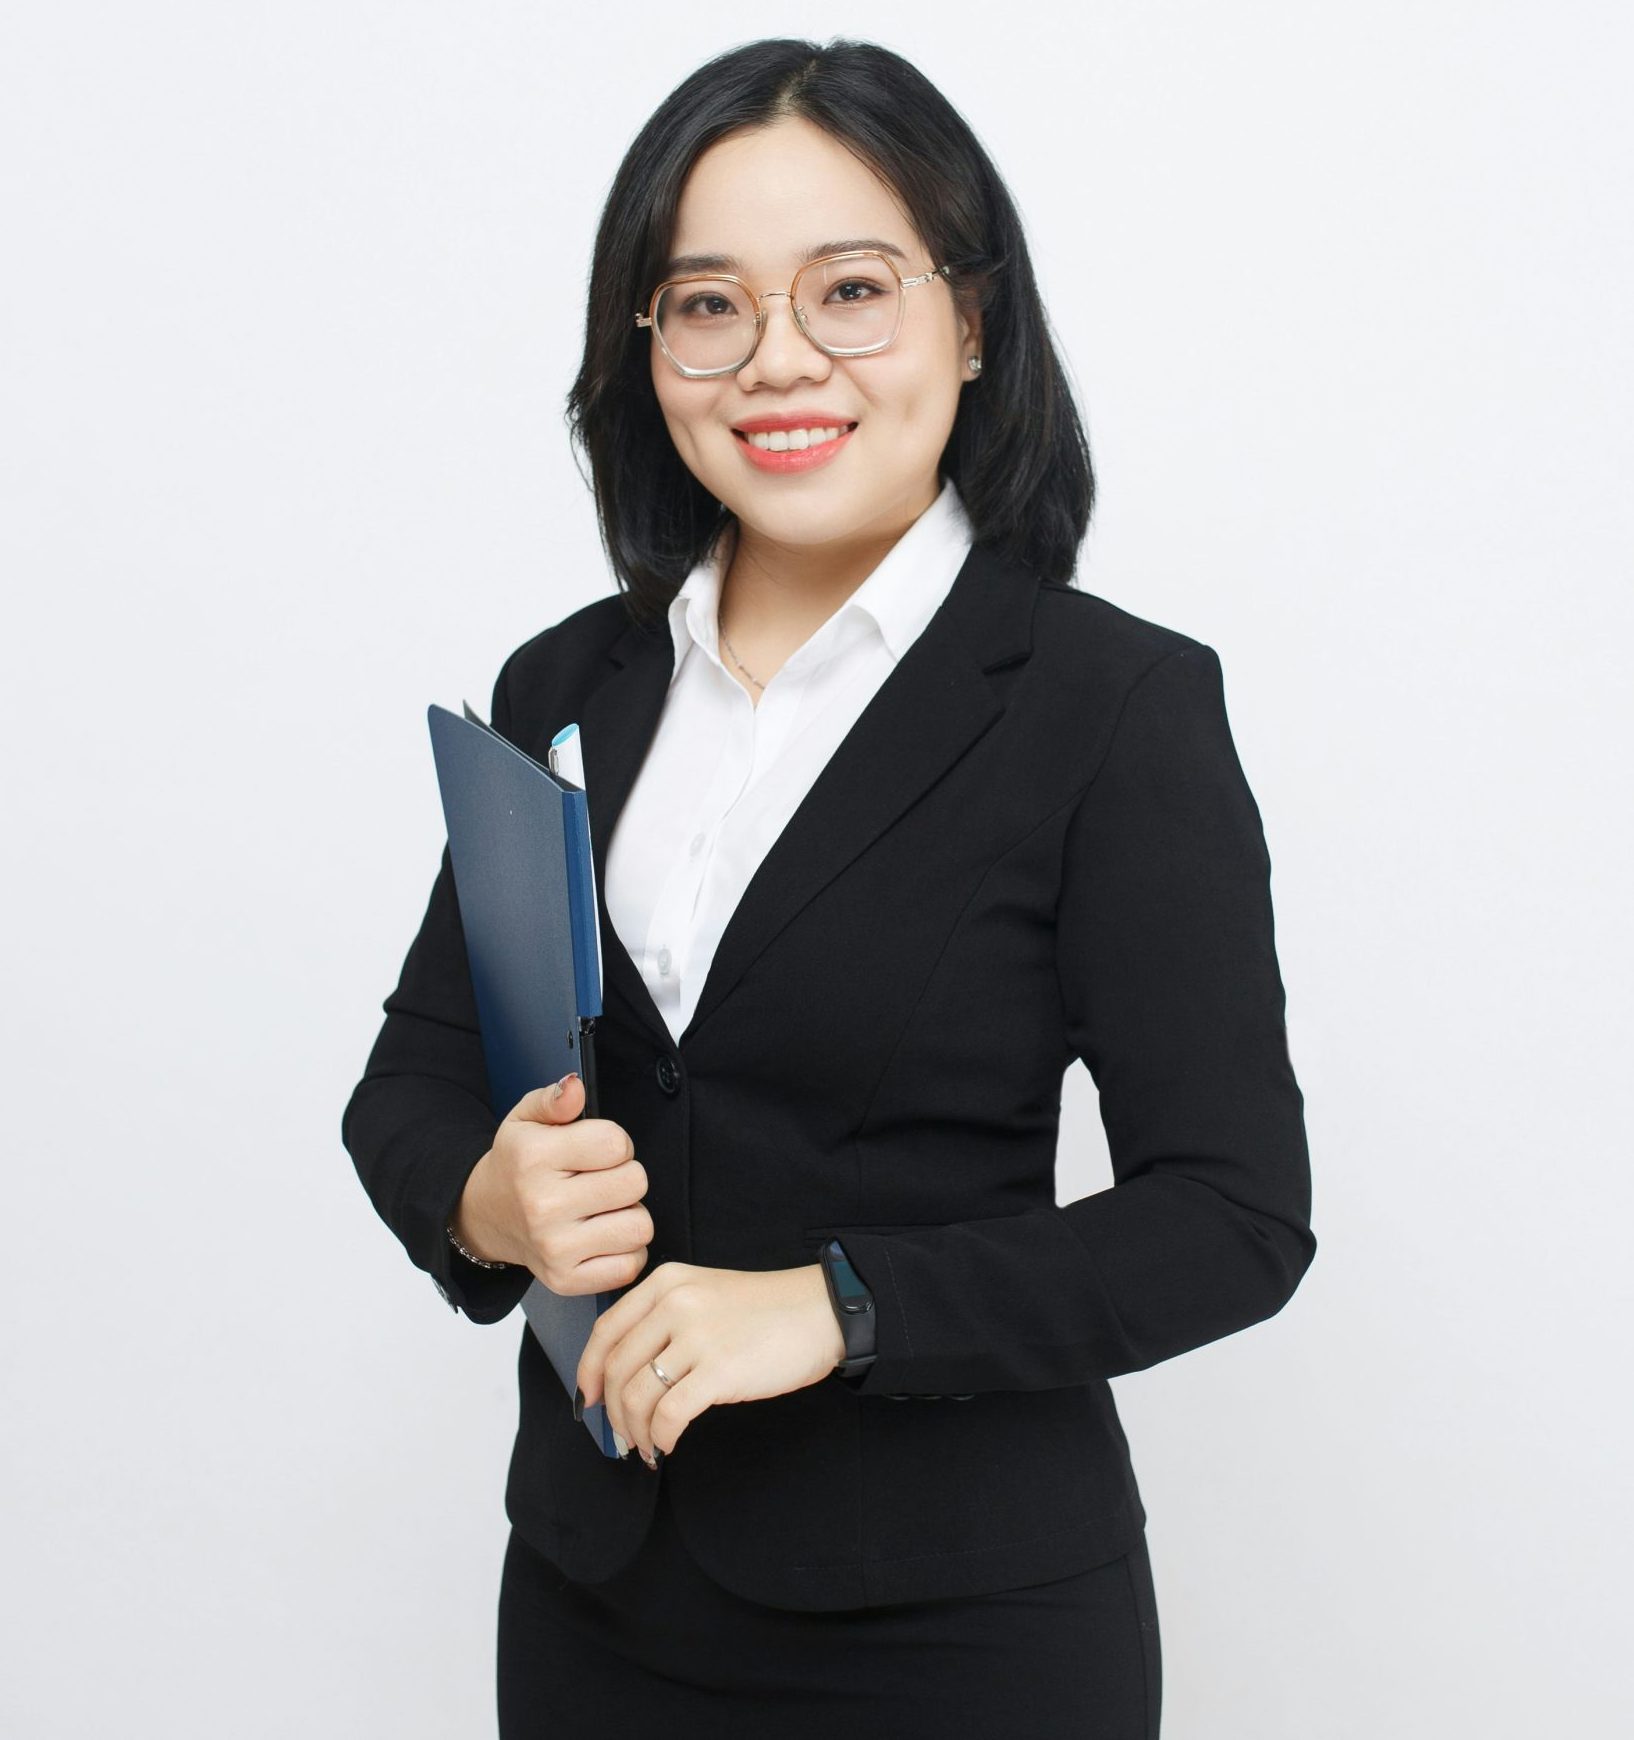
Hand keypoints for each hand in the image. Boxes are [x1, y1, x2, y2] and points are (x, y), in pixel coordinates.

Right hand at [453, 1075, 651, 1294]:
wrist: (488, 1215)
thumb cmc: (517, 1164)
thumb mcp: (526, 1119)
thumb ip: (555, 1099)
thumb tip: (574, 1087)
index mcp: (534, 1158)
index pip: (616, 1143)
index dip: (615, 1143)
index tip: (596, 1151)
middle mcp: (542, 1206)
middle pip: (635, 1183)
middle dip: (625, 1176)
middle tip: (599, 1180)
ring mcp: (555, 1248)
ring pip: (639, 1226)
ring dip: (629, 1214)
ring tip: (602, 1208)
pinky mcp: (567, 1280)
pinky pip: (631, 1264)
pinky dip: (625, 1251)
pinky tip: (602, 1236)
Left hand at [575, 1262, 845, 1465]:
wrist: (820, 1310)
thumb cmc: (765, 1309)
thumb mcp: (704, 1292)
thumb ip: (663, 1317)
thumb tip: (623, 1372)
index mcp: (665, 1282)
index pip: (605, 1331)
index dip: (588, 1372)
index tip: (588, 1400)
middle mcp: (674, 1304)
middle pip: (615, 1369)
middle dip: (612, 1412)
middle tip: (623, 1435)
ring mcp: (696, 1336)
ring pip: (636, 1396)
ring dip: (636, 1431)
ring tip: (648, 1445)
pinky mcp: (719, 1370)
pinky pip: (669, 1415)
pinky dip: (662, 1437)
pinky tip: (669, 1444)